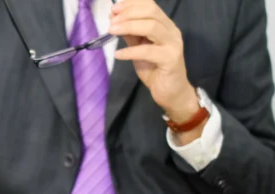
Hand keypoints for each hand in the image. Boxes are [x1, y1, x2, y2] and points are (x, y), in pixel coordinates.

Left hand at [109, 0, 200, 128]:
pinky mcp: (170, 59)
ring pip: (151, 27)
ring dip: (128, 26)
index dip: (131, 4)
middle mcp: (171, 31)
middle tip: (111, 21)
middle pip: (151, 11)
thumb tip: (115, 20)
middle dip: (128, 13)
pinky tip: (118, 54)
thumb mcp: (139, 48)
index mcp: (164, 25)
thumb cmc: (155, 70)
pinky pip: (148, 51)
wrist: (171, 93)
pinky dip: (131, 51)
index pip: (150, 5)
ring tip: (111, 31)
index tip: (113, 10)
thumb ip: (131, 35)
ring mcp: (173, 44)